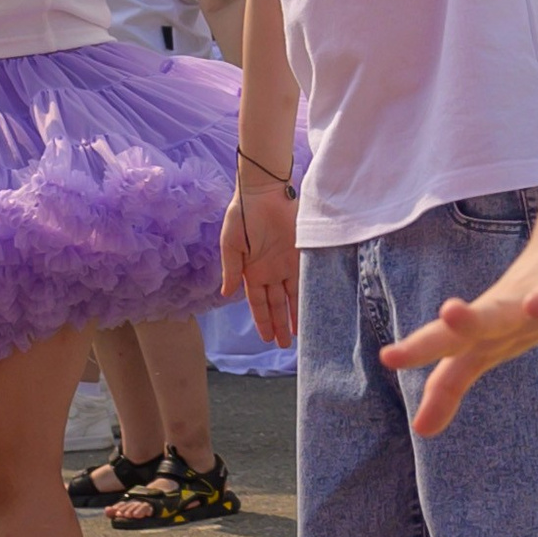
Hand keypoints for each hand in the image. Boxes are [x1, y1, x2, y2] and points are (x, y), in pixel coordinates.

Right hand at [221, 174, 298, 346]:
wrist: (264, 190)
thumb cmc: (243, 214)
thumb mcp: (231, 244)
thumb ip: (231, 270)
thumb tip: (226, 294)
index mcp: (251, 271)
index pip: (258, 303)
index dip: (262, 320)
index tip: (266, 339)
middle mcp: (270, 271)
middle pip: (276, 304)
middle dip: (280, 324)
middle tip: (285, 346)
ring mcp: (286, 263)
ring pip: (292, 296)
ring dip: (295, 315)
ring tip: (300, 335)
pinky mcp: (300, 252)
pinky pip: (305, 278)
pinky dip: (307, 294)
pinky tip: (312, 309)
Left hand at [384, 247, 537, 438]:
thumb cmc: (518, 306)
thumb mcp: (484, 347)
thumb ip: (450, 385)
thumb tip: (420, 430)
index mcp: (489, 322)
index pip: (450, 338)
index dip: (421, 345)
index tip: (388, 355)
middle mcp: (517, 304)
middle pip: (493, 312)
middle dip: (473, 316)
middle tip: (450, 311)